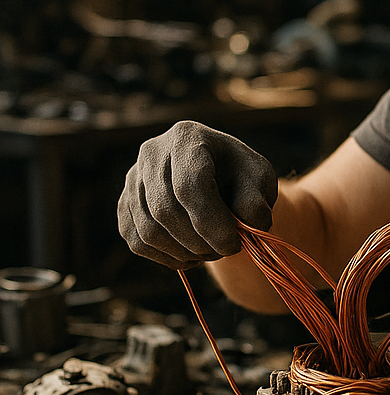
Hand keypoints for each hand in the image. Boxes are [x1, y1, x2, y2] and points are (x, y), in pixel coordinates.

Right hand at [118, 121, 277, 268]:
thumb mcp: (260, 180)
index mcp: (187, 137)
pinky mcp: (125, 205)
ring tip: (213, 251)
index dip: (212, 222)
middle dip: (200, 242)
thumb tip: (248, 227)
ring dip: (186, 252)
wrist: (217, 177)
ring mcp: (132, 179)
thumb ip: (256, 202)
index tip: (234, 244)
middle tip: (227, 250)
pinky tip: (193, 254)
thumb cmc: (241, 176)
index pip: (189, 185)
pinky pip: (138, 242)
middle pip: (166, 210)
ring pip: (149, 231)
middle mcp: (151, 153)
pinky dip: (168, 257)